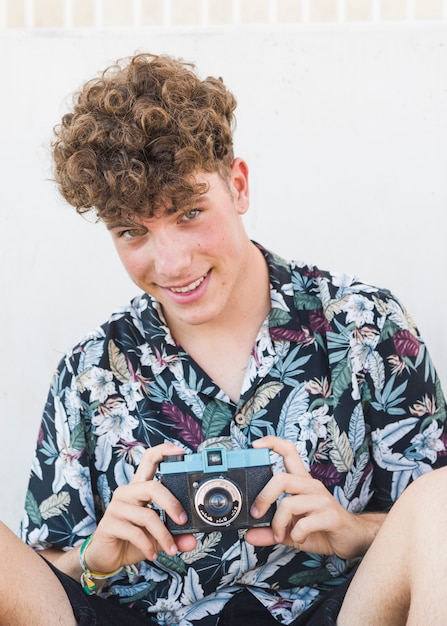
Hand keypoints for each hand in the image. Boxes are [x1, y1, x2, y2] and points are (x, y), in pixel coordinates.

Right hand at [82, 443, 196, 573]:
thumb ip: (175, 536)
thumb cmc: (132, 539)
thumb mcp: (158, 536)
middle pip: (153, 486)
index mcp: (140, 488)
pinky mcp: (109, 523)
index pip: (149, 460)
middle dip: (172, 503)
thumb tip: (192, 540)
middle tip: (183, 520)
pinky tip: (153, 554)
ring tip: (171, 549)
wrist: (107, 557)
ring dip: (163, 535)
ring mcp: (117, 506)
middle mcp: (128, 492)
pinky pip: (135, 532)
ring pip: (147, 514)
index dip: (163, 451)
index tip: (180, 451)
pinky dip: (148, 545)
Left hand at [246, 436, 383, 558]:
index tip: (256, 445)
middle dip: (264, 497)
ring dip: (278, 524)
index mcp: (302, 482)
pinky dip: (295, 535)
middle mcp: (311, 486)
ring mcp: (322, 500)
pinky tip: (299, 538)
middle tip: (257, 514)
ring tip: (280, 534)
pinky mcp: (331, 516)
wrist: (353, 539)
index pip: (289, 452)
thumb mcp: (291, 530)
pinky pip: (304, 524)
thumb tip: (249, 535)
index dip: (272, 444)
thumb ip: (270, 531)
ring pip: (289, 503)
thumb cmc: (322, 528)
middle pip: (281, 479)